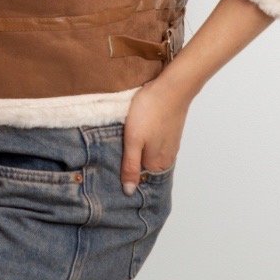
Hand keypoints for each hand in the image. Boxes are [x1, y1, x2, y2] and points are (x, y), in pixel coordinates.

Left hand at [120, 76, 190, 194]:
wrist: (171, 87)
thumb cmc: (150, 112)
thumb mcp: (134, 140)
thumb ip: (130, 166)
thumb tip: (129, 192)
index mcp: (157, 164)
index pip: (137, 178)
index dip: (123, 172)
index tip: (108, 165)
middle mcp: (166, 158)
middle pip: (144, 166)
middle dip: (130, 161)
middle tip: (112, 151)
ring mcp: (170, 144)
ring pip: (149, 153)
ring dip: (138, 149)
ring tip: (122, 139)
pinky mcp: (170, 131)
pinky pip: (155, 142)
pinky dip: (145, 140)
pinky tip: (137, 130)